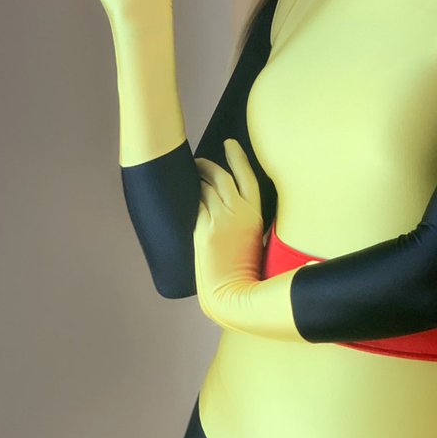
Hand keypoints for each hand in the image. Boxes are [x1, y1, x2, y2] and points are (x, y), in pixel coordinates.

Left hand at [194, 138, 263, 327]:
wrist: (234, 294)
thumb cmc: (245, 273)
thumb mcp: (253, 240)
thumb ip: (244, 221)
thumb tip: (229, 206)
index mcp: (255, 215)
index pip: (246, 176)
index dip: (238, 157)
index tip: (229, 143)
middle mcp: (239, 212)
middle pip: (222, 177)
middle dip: (208, 165)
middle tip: (199, 162)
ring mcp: (221, 219)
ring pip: (206, 187)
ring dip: (196, 178)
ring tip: (189, 175)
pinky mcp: (204, 229)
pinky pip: (194, 204)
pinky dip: (187, 196)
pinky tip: (181, 194)